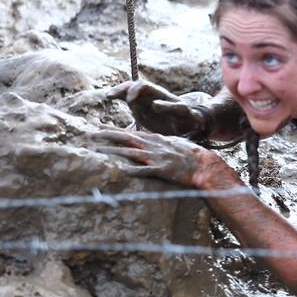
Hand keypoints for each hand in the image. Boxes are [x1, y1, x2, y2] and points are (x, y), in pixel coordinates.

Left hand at [89, 128, 210, 187]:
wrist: (204, 165)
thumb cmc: (190, 155)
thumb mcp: (173, 143)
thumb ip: (159, 143)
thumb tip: (148, 141)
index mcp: (156, 140)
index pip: (132, 132)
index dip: (115, 129)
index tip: (100, 126)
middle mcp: (154, 146)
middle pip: (127, 139)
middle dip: (109, 135)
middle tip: (91, 133)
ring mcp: (157, 157)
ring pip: (131, 153)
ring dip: (114, 151)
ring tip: (97, 150)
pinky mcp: (162, 169)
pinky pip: (145, 170)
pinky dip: (134, 170)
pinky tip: (122, 170)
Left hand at [108, 80, 208, 139]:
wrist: (190, 126)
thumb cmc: (164, 121)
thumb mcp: (143, 119)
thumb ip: (129, 116)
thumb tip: (106, 125)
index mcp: (146, 98)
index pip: (131, 88)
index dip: (119, 90)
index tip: (107, 96)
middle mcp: (157, 96)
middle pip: (141, 85)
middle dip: (127, 88)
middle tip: (115, 96)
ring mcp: (170, 102)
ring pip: (155, 90)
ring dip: (142, 92)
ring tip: (130, 99)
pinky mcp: (183, 111)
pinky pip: (175, 106)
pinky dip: (165, 105)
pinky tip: (155, 105)